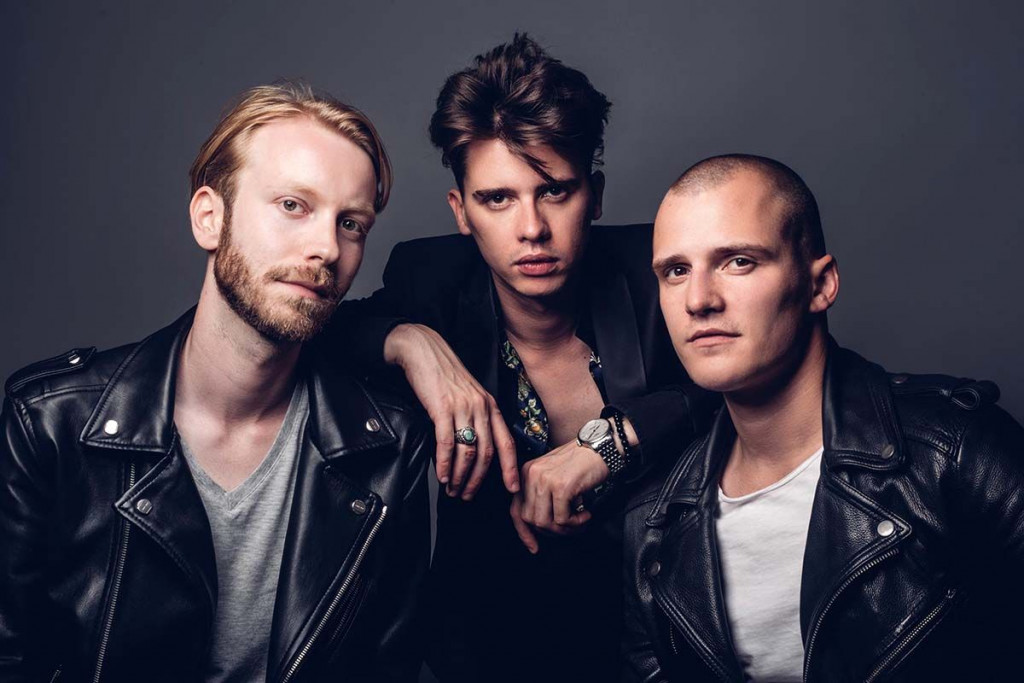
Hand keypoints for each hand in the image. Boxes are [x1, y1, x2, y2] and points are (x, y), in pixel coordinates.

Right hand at [384, 323, 518, 497]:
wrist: (423, 350)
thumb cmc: (443, 375)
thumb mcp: (468, 394)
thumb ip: (475, 417)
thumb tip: (474, 448)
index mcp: (490, 405)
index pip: (506, 442)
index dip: (510, 468)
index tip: (512, 487)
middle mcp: (481, 407)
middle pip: (486, 453)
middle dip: (477, 480)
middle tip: (468, 495)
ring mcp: (462, 407)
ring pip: (468, 452)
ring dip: (460, 476)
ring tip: (453, 489)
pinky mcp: (442, 408)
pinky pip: (447, 443)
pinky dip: (445, 464)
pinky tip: (442, 476)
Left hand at [510, 438, 610, 551]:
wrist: (601, 446)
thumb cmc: (582, 462)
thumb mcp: (554, 475)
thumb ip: (543, 495)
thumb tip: (540, 526)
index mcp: (527, 472)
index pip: (516, 509)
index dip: (524, 532)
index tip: (534, 547)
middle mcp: (531, 474)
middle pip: (531, 519)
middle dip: (551, 531)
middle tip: (569, 528)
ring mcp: (545, 480)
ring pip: (545, 522)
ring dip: (564, 529)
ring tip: (579, 522)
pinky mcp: (561, 487)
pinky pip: (562, 519)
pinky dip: (576, 523)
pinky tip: (586, 515)